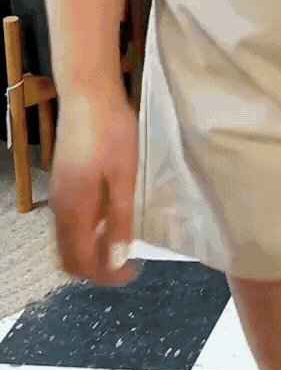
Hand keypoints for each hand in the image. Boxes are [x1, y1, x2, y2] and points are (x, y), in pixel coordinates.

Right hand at [49, 89, 141, 287]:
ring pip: (67, 240)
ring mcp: (58, 195)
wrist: (87, 94)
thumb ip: (119, 220)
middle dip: (96, 269)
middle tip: (127, 264)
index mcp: (74, 211)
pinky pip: (69, 223)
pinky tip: (110, 219)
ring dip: (90, 251)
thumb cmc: (111, 133)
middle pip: (69, 257)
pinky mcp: (62, 183)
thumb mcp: (124, 178)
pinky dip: (86, 233)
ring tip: (122, 242)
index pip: (81, 263)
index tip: (133, 271)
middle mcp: (59, 209)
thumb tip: (118, 260)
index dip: (106, 276)